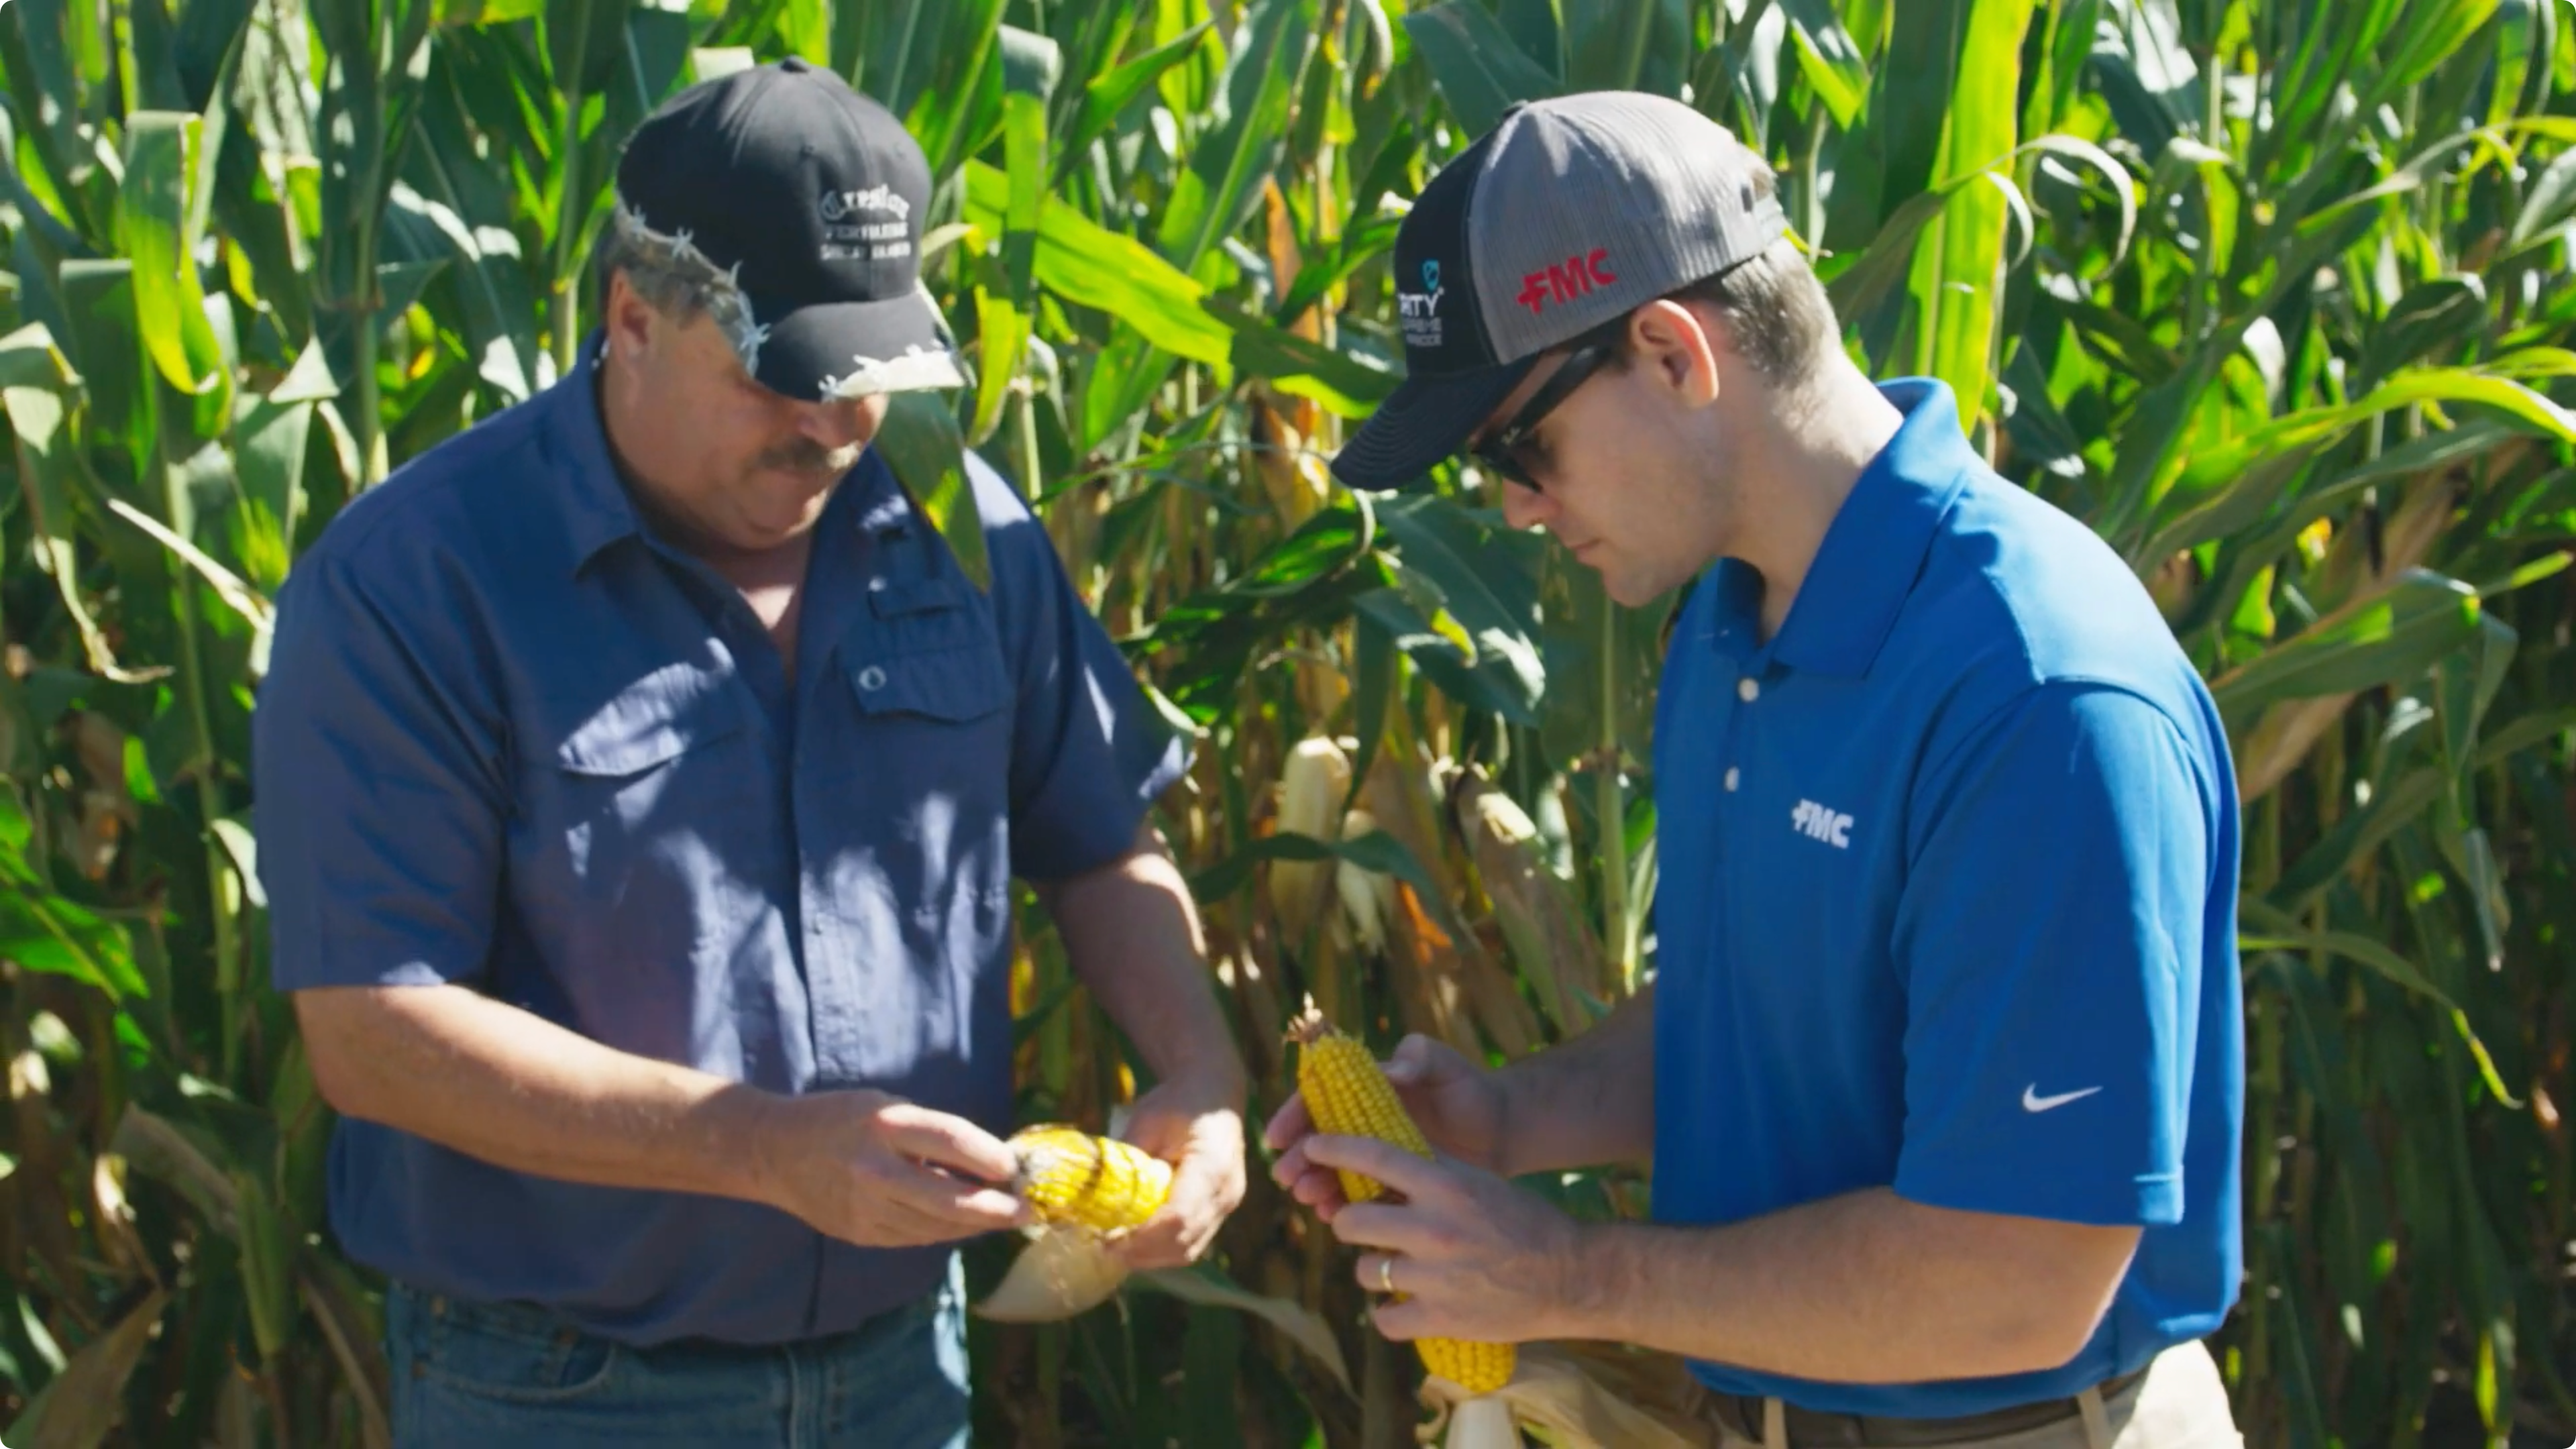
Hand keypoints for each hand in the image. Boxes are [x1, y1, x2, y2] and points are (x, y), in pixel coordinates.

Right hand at [752, 1088, 1033, 1247]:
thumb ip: (934, 1133)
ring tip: (1006, 1216)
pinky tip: (966, 1224)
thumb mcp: (887, 1107)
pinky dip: (945, 1231)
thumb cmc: (843, 1119)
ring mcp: (865, 1208)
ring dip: (976, 1224)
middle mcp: (874, 1169)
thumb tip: (992, 1163)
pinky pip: (916, 1237)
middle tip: (1028, 1209)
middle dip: (996, 1208)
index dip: (990, 1157)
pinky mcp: (860, 1233)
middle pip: (949, 1198)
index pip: (951, 1141)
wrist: (775, 1152)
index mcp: (884, 1125)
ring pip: (936, 1225)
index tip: (1017, 1167)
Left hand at [1112, 1071, 1246, 1269]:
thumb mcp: (1147, 1120)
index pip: (1178, 1218)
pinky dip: (1163, 1250)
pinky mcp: (1220, 1211)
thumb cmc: (1180, 1101)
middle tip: (1103, 1248)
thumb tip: (1093, 1197)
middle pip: (1183, 1243)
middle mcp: (1226, 1193)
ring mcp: (1227, 1205)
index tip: (1107, 1239)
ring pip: (1189, 1251)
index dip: (1141, 1238)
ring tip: (1116, 1247)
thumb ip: (1127, 1160)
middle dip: (1142, 1254)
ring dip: (1151, 1257)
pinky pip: (1192, 1243)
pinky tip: (1137, 1241)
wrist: (1215, 1092)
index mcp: (1212, 1166)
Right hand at [1264, 1034, 1507, 1221]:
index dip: (1294, 1117)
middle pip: (1319, 1140)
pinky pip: (1358, 1197)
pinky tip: (1332, 1216)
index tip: (1276, 1138)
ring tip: (1310, 1199)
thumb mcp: (1446, 1065)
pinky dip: (1341, 1206)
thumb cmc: (1470, 1088)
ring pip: (1333, 1172)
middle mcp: (1364, 1124)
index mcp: (1367, 1090)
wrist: (1500, 1130)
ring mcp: (1376, 1157)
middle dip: (1298, 1158)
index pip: (1320, 1100)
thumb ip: (1419, 1058)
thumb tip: (1393, 1071)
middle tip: (1289, 1178)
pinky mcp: (1391, 1186)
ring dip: (1315, 1184)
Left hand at [1304, 1134, 1593, 1345]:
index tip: (1310, 1146)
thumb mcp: (1478, 1181)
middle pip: (1351, 1221)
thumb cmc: (1523, 1222)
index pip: (1373, 1157)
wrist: (1571, 1276)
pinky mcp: (1441, 1318)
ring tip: (1396, 1268)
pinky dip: (1390, 1314)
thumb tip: (1378, 1157)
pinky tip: (1406, 1305)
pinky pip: (1384, 1319)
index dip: (1333, 1150)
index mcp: (1446, 1186)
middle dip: (1352, 1223)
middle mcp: (1435, 1228)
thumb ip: (1430, 1171)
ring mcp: (1435, 1277)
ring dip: (1373, 1269)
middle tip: (1367, 1228)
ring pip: (1364, 1271)